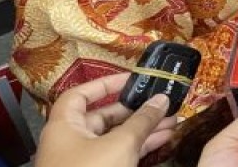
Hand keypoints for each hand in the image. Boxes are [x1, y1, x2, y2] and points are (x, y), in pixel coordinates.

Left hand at [34, 73, 176, 166]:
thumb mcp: (121, 144)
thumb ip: (143, 120)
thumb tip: (161, 99)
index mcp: (64, 126)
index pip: (80, 94)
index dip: (105, 84)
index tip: (132, 79)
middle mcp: (70, 141)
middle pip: (103, 116)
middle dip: (135, 110)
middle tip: (162, 102)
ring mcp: (83, 161)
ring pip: (115, 137)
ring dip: (143, 129)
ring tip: (172, 120)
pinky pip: (119, 155)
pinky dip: (139, 147)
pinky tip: (164, 139)